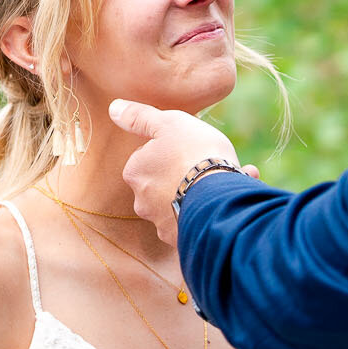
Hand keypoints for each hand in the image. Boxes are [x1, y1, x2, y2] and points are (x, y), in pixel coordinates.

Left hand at [112, 100, 239, 245]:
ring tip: (232, 180)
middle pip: (163, 182)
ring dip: (202, 193)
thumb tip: (113, 108)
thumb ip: (139, 116)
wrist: (218, 197)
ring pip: (183, 203)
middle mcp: (142, 201)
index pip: (148, 157)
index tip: (189, 148)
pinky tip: (234, 198)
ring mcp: (162, 223)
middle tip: (212, 165)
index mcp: (135, 172)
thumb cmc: (193, 154)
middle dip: (185, 175)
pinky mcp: (183, 240)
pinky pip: (198, 221)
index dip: (171, 150)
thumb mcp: (168, 123)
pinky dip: (213, 210)